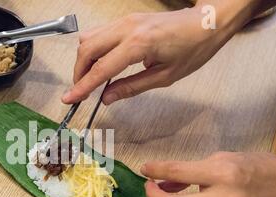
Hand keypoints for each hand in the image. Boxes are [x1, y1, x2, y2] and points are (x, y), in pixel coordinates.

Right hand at [62, 1, 255, 104]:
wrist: (207, 22)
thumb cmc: (193, 48)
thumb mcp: (165, 76)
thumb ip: (132, 87)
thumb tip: (107, 97)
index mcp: (139, 45)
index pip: (101, 69)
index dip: (82, 86)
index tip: (69, 98)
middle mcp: (128, 28)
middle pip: (86, 49)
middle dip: (78, 73)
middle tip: (80, 91)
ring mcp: (125, 20)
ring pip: (89, 38)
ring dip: (84, 60)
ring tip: (89, 79)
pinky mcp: (126, 19)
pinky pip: (99, 32)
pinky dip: (93, 49)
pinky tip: (101, 63)